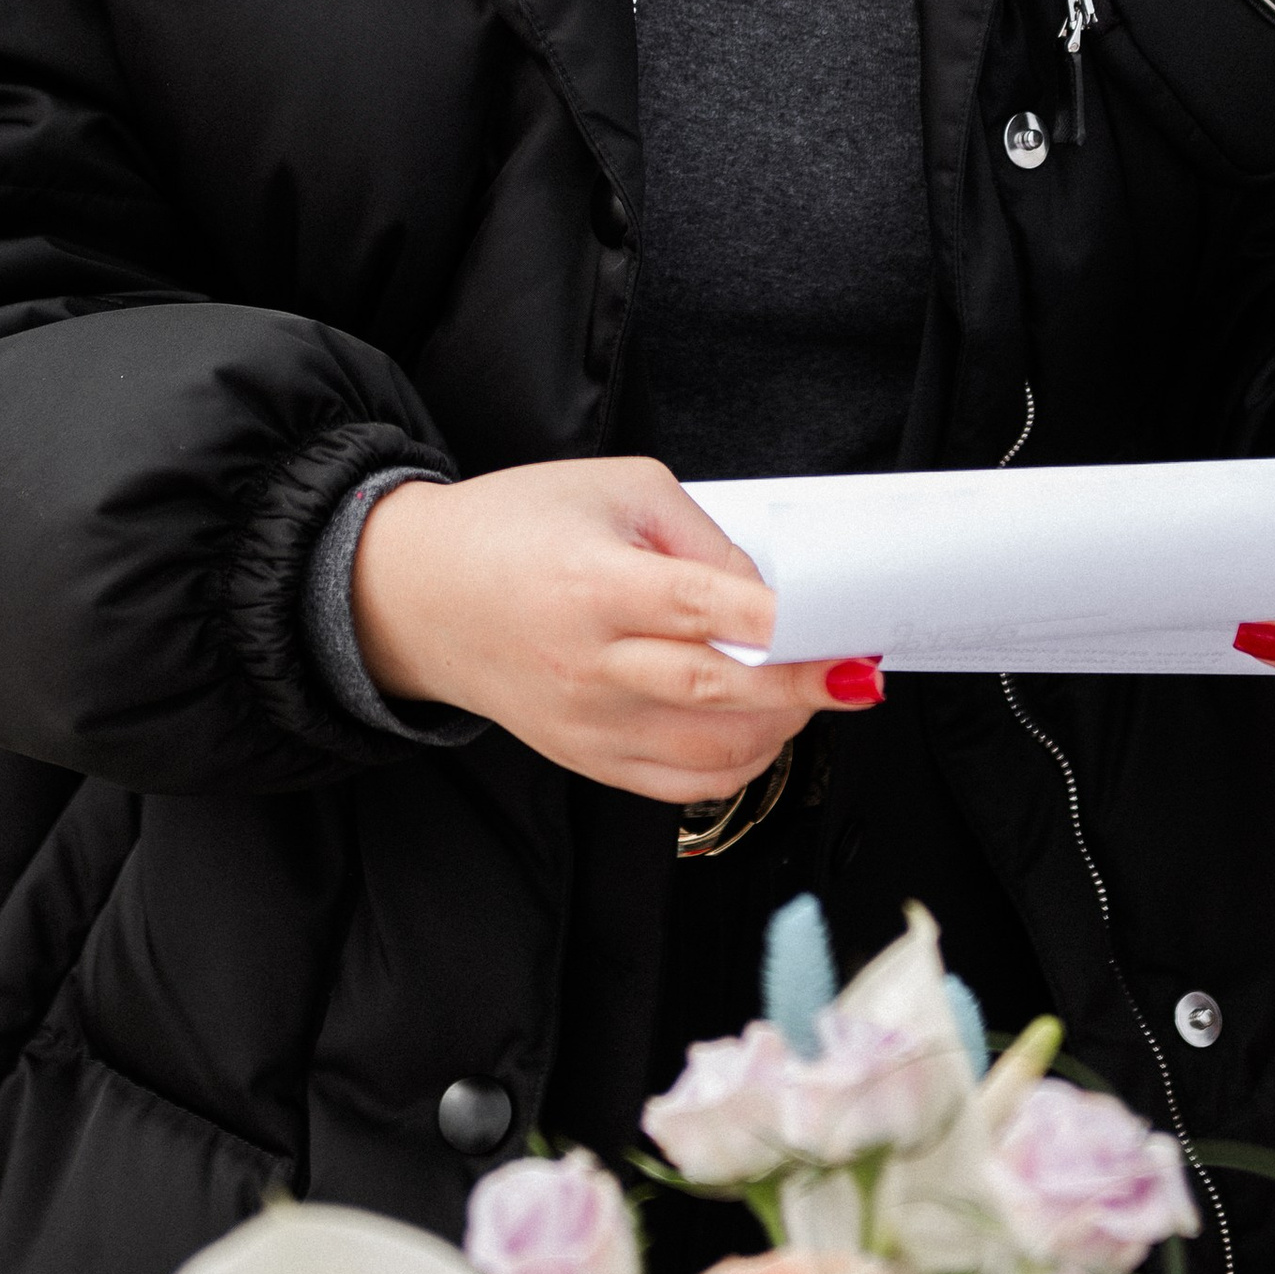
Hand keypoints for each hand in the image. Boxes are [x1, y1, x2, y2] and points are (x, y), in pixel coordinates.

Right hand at [351, 456, 874, 803]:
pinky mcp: (584, 757)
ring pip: (708, 752)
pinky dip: (737, 765)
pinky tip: (762, 730)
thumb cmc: (516, 526)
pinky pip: (679, 786)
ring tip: (809, 693)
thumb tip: (766, 595)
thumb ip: (698, 536)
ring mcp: (586, 723)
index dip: (781, 625)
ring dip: (778, 729)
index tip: (840, 626)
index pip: (704, 612)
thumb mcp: (614, 488)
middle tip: (856, 671)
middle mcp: (588, 665)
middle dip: (802, 687)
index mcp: (593, 585)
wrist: (418, 594)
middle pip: (716, 691)